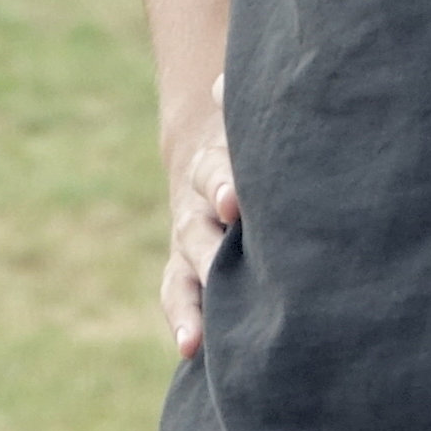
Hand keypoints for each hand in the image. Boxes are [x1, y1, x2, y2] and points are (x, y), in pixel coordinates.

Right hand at [161, 71, 239, 358]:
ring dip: (191, 302)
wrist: (210, 144)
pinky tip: (191, 350)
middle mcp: (197, 202)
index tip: (236, 203)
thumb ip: (243, 96)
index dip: (223, 185)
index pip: (216, 172)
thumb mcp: (250, 110)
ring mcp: (189, 239)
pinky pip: (178, 294)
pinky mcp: (187, 267)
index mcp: (216, 160)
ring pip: (184, 270)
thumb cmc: (252, 130)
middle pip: (197, 227)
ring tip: (195, 337)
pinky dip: (183, 320)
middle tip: (218, 281)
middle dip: (209, 249)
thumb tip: (231, 80)